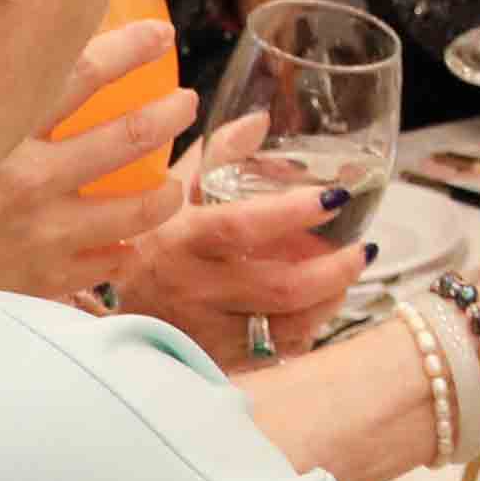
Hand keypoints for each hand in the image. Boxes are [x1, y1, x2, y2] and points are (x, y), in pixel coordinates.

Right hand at [0, 19, 192, 299]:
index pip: (84, 75)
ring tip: (175, 184)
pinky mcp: (39, 279)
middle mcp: (32, 179)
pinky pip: (102, 266)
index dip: (131, 50)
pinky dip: (122, 253)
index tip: (160, 36)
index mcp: (1, 131)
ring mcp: (42, 234)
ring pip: (133, 210)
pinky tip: (130, 246)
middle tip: (183, 103)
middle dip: (165, 115)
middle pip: (125, 137)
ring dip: (163, 193)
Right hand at [104, 109, 368, 346]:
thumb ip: (218, 152)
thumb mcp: (172, 189)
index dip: (292, 212)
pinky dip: (308, 328)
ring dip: (329, 301)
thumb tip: (262, 120)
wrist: (116, 310)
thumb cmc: (149, 240)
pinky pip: (277, 351)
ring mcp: (208, 330)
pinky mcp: (219, 359)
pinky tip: (319, 306)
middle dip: (334, 270)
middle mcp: (195, 289)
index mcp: (181, 239)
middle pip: (279, 287)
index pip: (241, 225)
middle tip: (363, 249)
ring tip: (348, 274)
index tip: (333, 197)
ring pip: (286, 326)